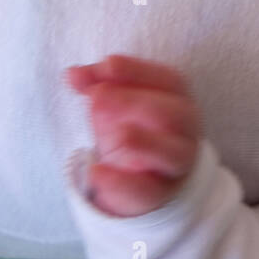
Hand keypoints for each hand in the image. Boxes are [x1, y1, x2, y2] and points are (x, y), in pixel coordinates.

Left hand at [65, 54, 202, 216]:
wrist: (143, 179)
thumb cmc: (135, 130)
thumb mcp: (114, 104)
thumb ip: (96, 85)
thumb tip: (73, 74)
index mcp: (178, 101)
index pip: (169, 81)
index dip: (139, 71)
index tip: (108, 65)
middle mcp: (185, 131)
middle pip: (175, 113)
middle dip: (137, 102)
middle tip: (98, 97)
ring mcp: (176, 164)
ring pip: (173, 154)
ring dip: (144, 142)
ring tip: (116, 135)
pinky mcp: (160, 194)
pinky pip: (146, 191)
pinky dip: (121, 182)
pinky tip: (96, 172)